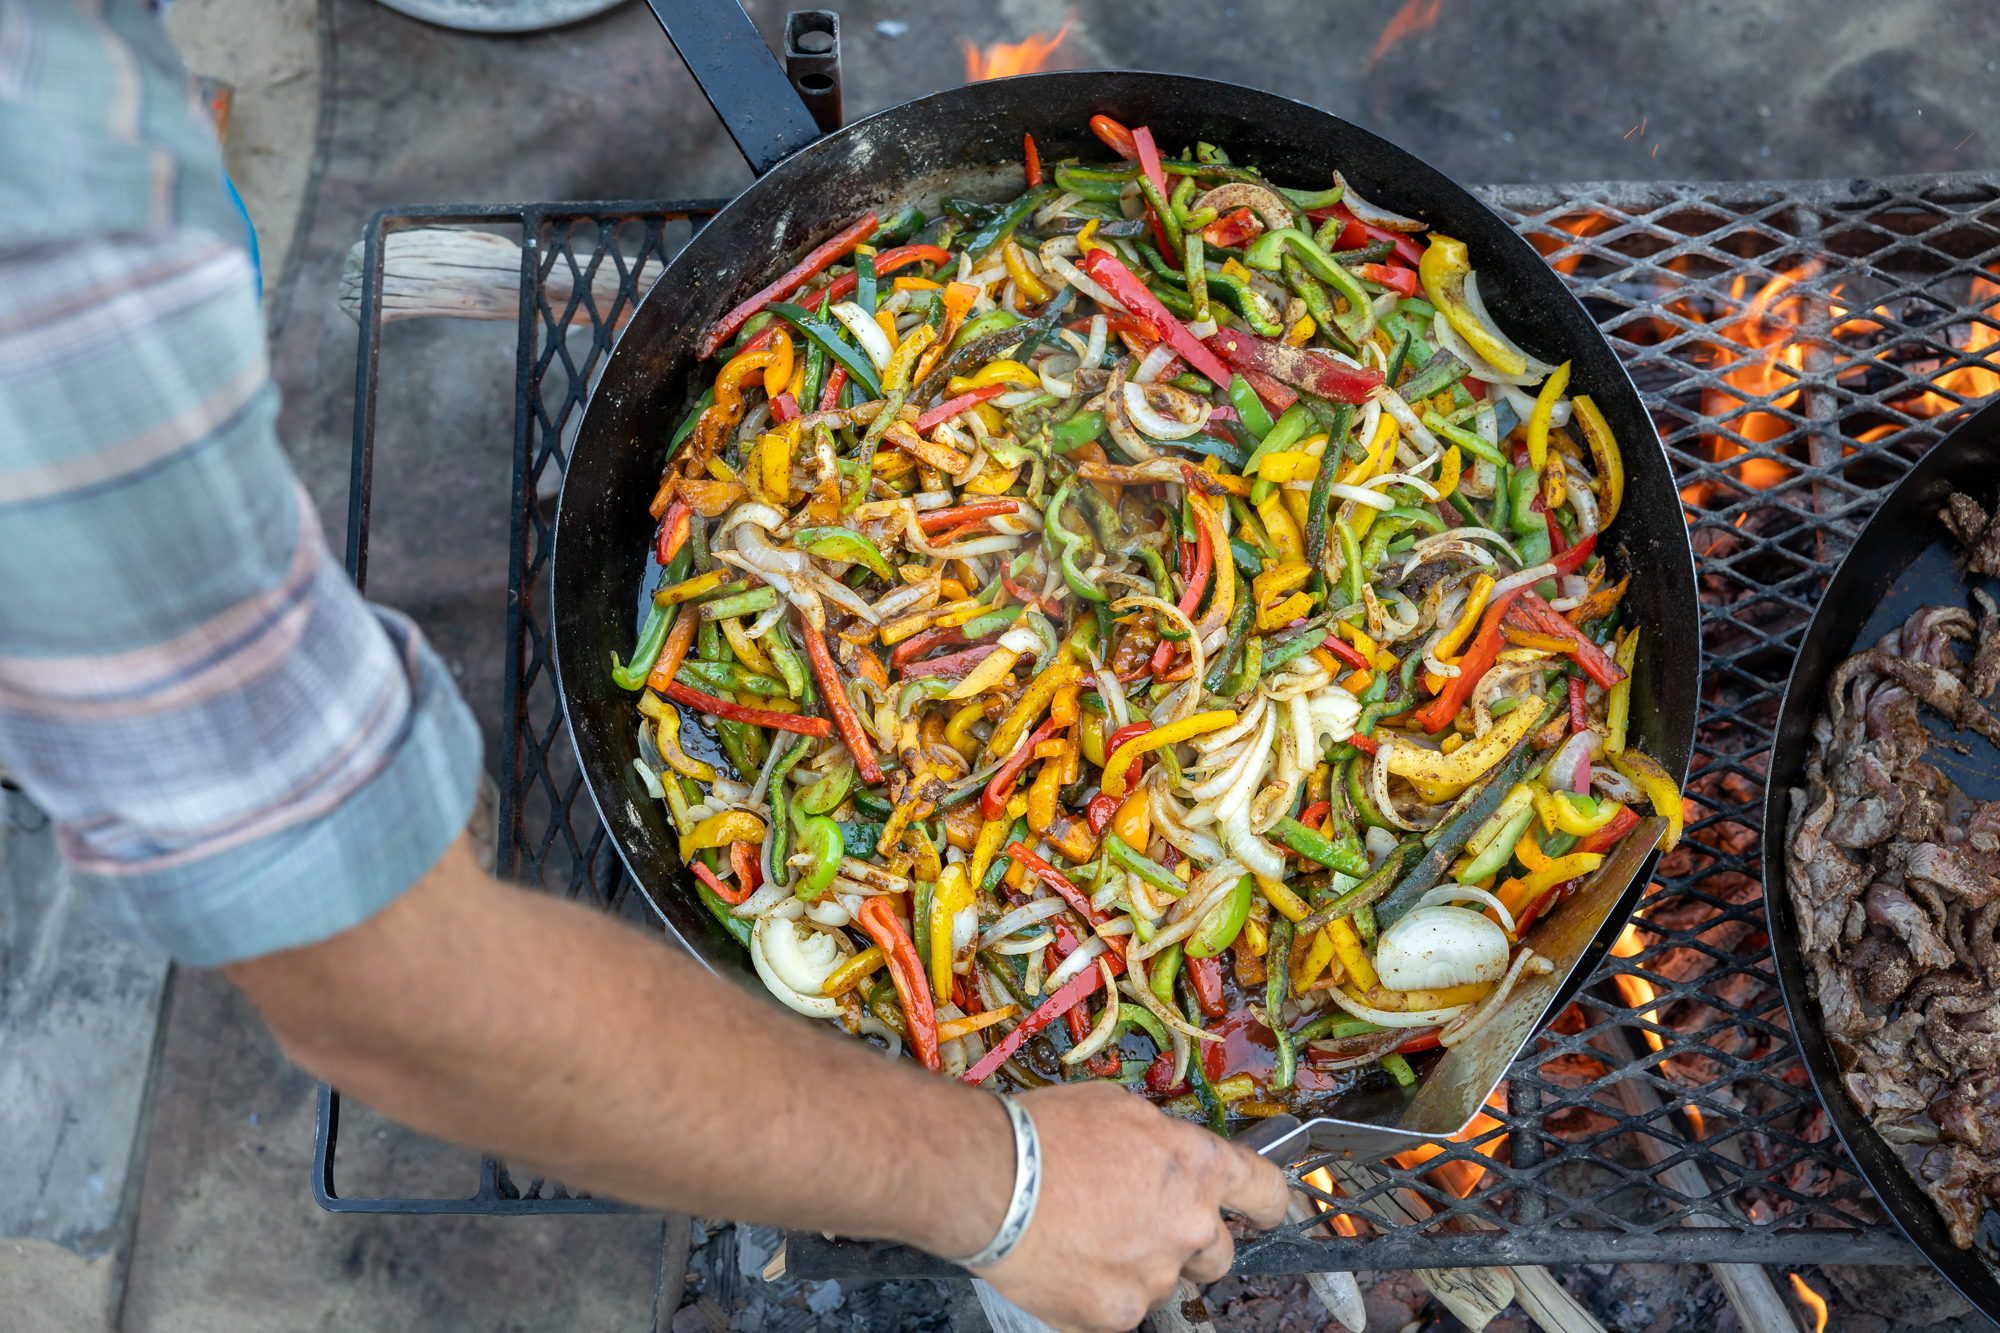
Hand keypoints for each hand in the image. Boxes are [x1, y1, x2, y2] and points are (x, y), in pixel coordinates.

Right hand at [972, 1082, 1288, 1332]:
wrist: (989, 1179)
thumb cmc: (1043, 1134)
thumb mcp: (1116, 1107)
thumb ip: (1159, 1138)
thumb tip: (1164, 1153)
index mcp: (1196, 1165)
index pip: (1265, 1191)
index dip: (1267, 1202)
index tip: (1264, 1209)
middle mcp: (1189, 1224)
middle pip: (1217, 1251)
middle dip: (1188, 1242)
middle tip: (1139, 1225)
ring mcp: (1155, 1276)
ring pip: (1162, 1281)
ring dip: (1136, 1265)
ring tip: (1084, 1236)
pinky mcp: (1117, 1315)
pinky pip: (1119, 1309)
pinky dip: (1097, 1292)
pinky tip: (1066, 1261)